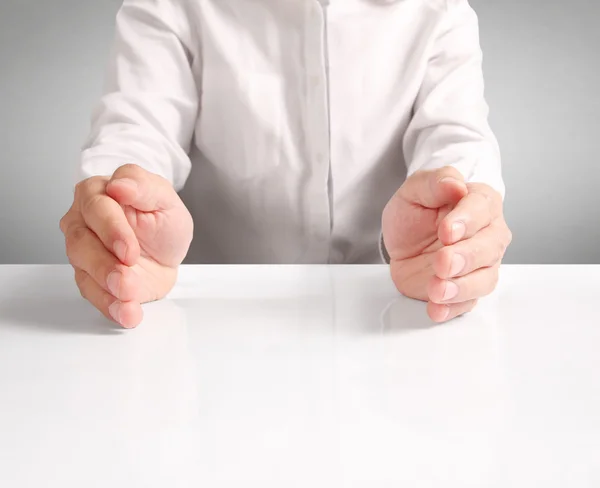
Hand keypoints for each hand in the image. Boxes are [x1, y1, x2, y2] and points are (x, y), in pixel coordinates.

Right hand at [59, 164, 192, 327]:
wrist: (167, 251)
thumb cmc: (162, 220)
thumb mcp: (165, 199)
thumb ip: (144, 187)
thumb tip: (119, 184)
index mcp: (99, 193)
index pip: (96, 208)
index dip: (112, 230)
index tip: (130, 250)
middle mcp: (83, 221)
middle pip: (81, 242)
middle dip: (105, 265)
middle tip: (127, 279)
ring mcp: (83, 250)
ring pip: (82, 269)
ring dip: (105, 287)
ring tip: (129, 297)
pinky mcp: (90, 278)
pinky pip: (93, 293)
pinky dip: (110, 306)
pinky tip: (127, 313)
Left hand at [382, 166, 511, 322]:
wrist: (404, 239)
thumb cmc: (416, 212)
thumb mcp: (416, 190)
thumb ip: (435, 182)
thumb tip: (455, 184)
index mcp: (480, 203)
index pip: (482, 209)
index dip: (467, 220)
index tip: (447, 230)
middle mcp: (488, 235)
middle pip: (489, 247)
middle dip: (466, 257)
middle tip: (443, 262)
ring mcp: (480, 265)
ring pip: (484, 279)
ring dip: (461, 287)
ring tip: (437, 290)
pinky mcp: (465, 290)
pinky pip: (466, 303)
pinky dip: (452, 308)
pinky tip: (437, 309)